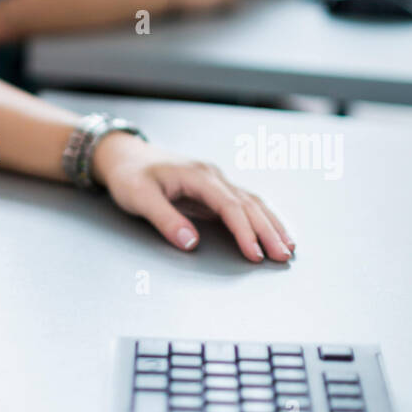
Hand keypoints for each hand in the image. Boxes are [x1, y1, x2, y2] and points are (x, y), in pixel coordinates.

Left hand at [92, 131, 294, 262]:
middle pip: (248, 204)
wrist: (124, 155)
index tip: (255, 253)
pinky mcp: (212, 190)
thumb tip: (191, 243)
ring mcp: (214, 181)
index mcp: (197, 175)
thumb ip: (165, 220)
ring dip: (270, 224)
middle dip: (267, 231)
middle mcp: (211, 176)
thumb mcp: (139, 197)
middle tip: (282, 256)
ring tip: (287, 247)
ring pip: (251, 202)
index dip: (244, 231)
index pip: (229, 205)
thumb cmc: (130, 174)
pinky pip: (243, 204)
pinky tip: (272, 232)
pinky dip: (260, 219)